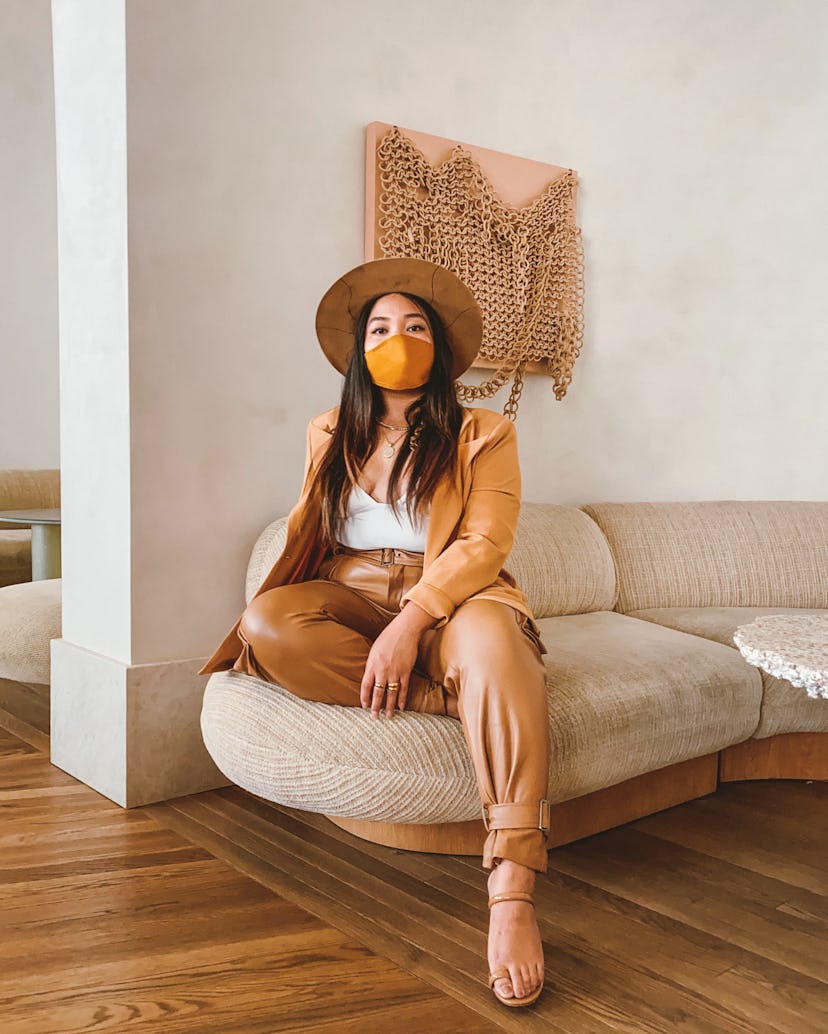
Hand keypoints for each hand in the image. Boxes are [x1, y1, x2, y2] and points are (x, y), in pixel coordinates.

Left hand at [360, 602, 436, 718]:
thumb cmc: (388, 638)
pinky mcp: (406, 672)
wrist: (404, 631)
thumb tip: (371, 678)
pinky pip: (403, 689)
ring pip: (391, 694)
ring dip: (389, 707)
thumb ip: (372, 665)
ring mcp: (395, 672)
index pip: (366, 686)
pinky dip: (402, 699)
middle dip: (375, 707)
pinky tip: (401, 707)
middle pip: (378, 693)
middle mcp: (382, 671)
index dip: (364, 698)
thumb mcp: (374, 650)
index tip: (364, 706)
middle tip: (374, 718)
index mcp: (372, 665)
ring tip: (388, 717)